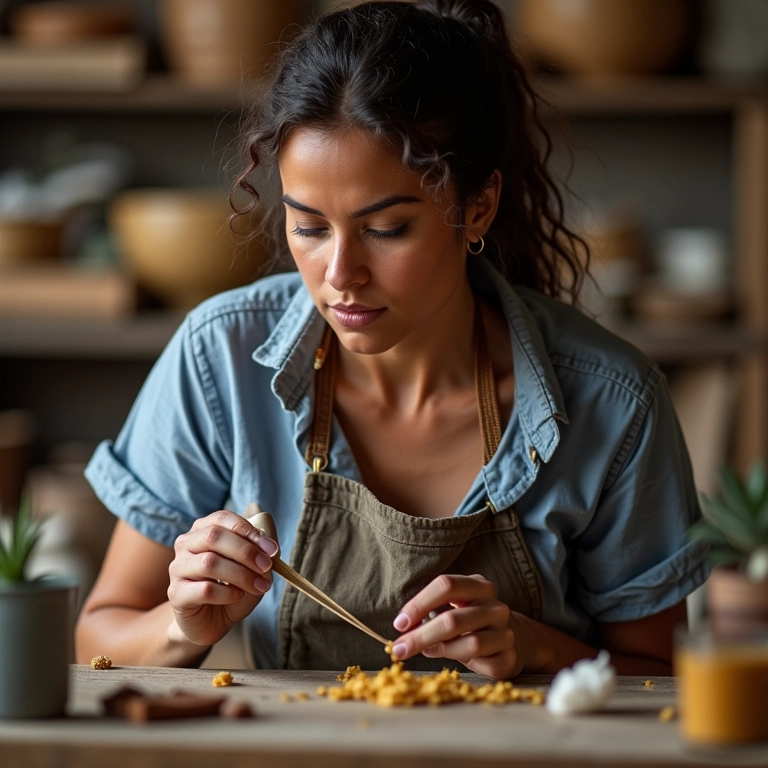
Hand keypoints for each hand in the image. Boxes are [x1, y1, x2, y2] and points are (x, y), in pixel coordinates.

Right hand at [167, 508, 278, 646]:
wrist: (212, 622)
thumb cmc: (232, 588)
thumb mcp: (252, 565)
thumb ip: (259, 541)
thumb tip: (262, 512)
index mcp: (203, 529)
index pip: (223, 518)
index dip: (249, 531)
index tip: (272, 549)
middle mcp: (186, 544)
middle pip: (214, 536)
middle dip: (246, 551)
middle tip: (267, 566)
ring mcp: (177, 568)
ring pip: (209, 562)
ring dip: (241, 574)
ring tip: (259, 586)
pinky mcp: (176, 594)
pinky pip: (204, 589)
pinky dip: (227, 593)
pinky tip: (238, 596)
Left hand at [390, 574, 525, 679]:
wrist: (513, 639)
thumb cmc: (472, 622)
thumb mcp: (455, 608)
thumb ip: (432, 614)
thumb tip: (404, 630)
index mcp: (478, 586)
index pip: (446, 585)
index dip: (419, 604)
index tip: (399, 623)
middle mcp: (495, 606)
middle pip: (453, 619)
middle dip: (421, 636)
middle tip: (399, 649)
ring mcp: (505, 632)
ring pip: (470, 643)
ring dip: (441, 650)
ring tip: (427, 652)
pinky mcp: (509, 657)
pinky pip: (483, 664)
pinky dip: (464, 664)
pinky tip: (457, 662)